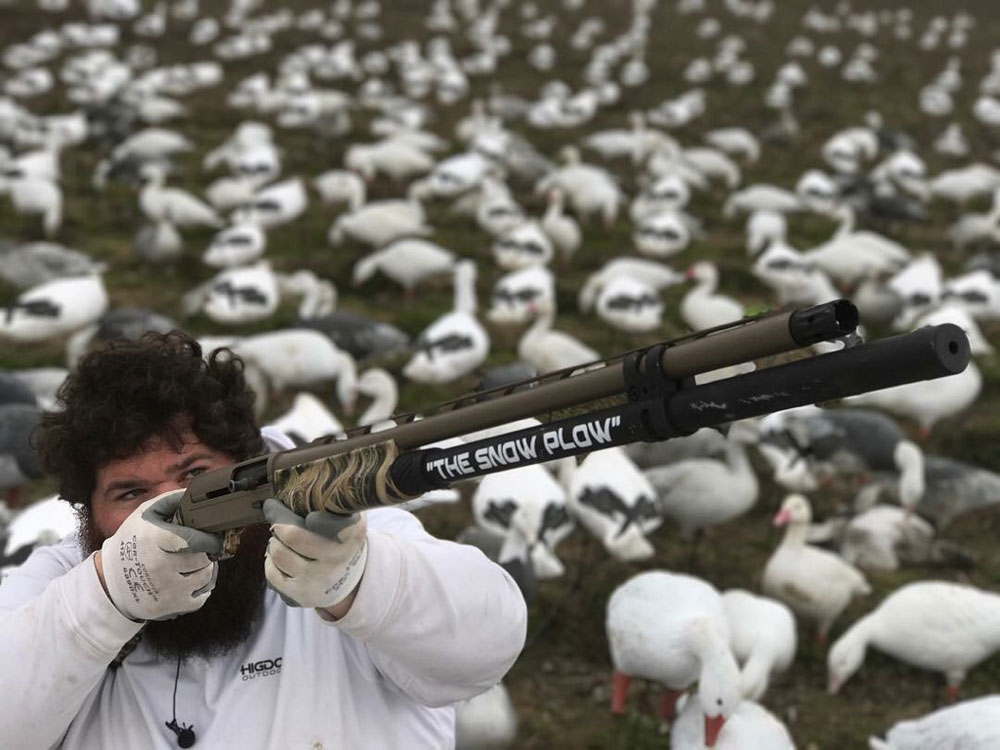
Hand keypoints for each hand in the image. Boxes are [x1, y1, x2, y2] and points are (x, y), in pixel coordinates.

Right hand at [99, 490, 222, 621]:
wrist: (111, 580)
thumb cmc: (132, 541)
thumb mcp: (146, 513)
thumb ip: (172, 500)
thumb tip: (197, 494)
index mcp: (155, 541)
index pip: (194, 541)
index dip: (209, 539)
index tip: (212, 537)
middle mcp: (161, 568)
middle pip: (204, 559)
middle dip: (205, 552)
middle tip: (197, 549)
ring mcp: (167, 591)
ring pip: (207, 576)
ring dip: (204, 568)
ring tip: (191, 562)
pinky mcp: (171, 607)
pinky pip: (203, 596)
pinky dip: (201, 587)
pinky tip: (189, 579)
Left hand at [262, 498, 366, 610]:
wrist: (348, 578)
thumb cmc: (341, 539)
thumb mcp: (349, 517)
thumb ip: (333, 501)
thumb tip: (297, 489)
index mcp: (351, 534)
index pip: (331, 524)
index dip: (316, 519)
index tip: (308, 516)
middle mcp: (335, 559)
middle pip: (292, 536)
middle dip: (279, 524)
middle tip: (279, 520)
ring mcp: (317, 580)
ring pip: (278, 553)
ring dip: (274, 541)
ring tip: (280, 538)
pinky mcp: (302, 595)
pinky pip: (272, 573)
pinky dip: (271, 560)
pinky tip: (279, 555)